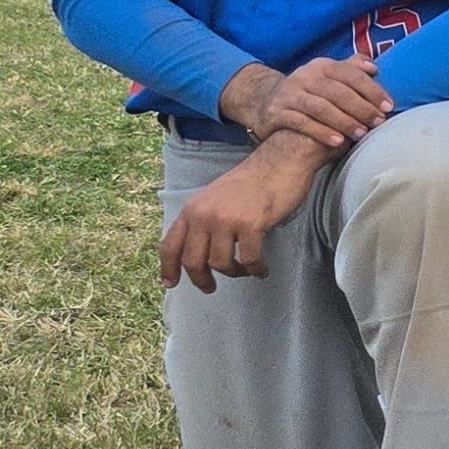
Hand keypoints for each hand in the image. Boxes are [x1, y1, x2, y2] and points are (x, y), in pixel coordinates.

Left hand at [159, 132, 323, 290]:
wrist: (281, 160)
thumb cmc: (253, 180)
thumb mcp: (216, 197)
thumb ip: (204, 219)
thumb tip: (200, 249)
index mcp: (193, 208)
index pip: (170, 245)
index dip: (168, 268)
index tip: (171, 284)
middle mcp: (204, 215)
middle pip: (192, 261)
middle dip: (201, 279)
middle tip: (211, 287)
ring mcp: (227, 219)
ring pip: (220, 263)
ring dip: (234, 272)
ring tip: (245, 270)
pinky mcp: (251, 224)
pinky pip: (248, 259)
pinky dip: (255, 269)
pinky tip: (261, 269)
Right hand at [233, 56, 391, 152]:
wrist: (265, 103)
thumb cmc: (311, 93)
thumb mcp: (328, 77)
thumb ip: (351, 69)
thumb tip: (374, 67)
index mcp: (322, 66)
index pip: (351, 75)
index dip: (372, 90)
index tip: (389, 106)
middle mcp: (304, 77)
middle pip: (338, 92)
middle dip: (361, 108)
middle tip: (378, 122)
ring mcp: (289, 94)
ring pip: (320, 107)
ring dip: (344, 121)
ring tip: (361, 134)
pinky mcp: (276, 113)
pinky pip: (301, 123)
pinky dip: (321, 132)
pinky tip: (338, 142)